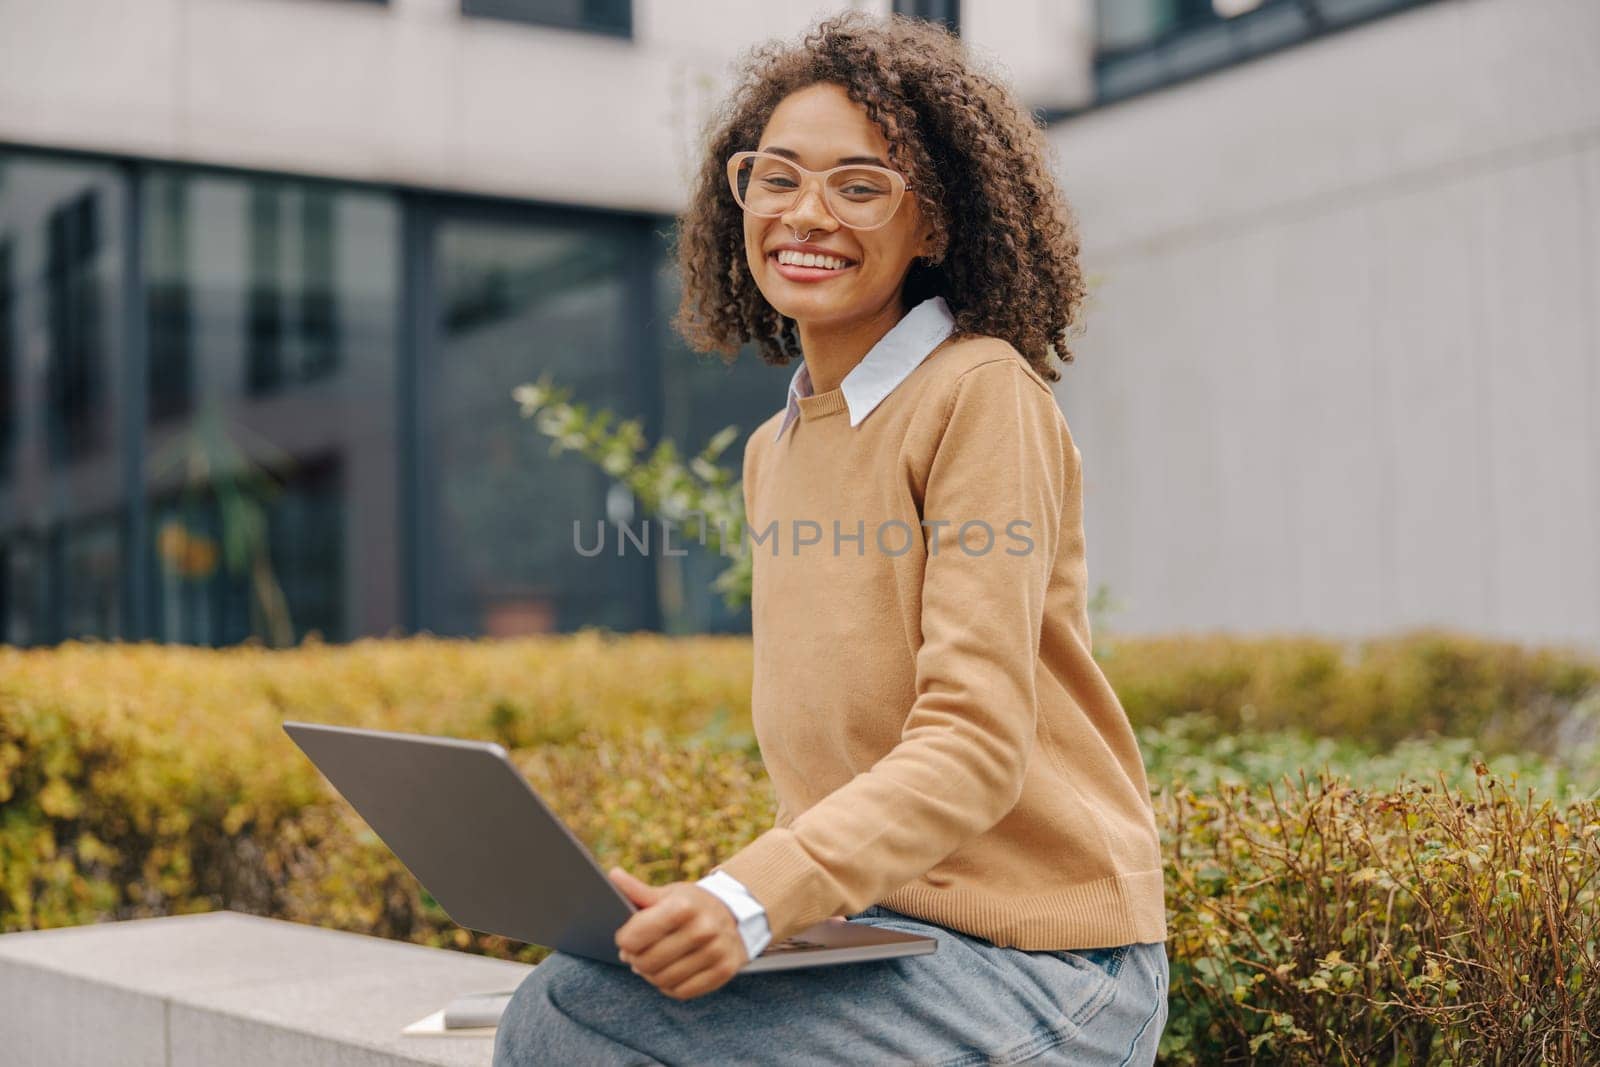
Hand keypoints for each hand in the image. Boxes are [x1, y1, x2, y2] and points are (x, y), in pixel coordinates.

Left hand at [609, 867, 748, 1000]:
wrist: (736, 916)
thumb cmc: (693, 905)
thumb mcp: (669, 894)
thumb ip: (639, 891)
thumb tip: (612, 876)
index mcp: (683, 907)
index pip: (635, 937)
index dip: (624, 941)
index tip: (624, 939)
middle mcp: (703, 929)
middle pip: (647, 962)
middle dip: (635, 960)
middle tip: (634, 955)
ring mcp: (716, 951)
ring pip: (663, 980)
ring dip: (651, 975)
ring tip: (651, 964)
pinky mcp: (724, 970)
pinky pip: (682, 991)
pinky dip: (670, 986)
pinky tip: (669, 973)